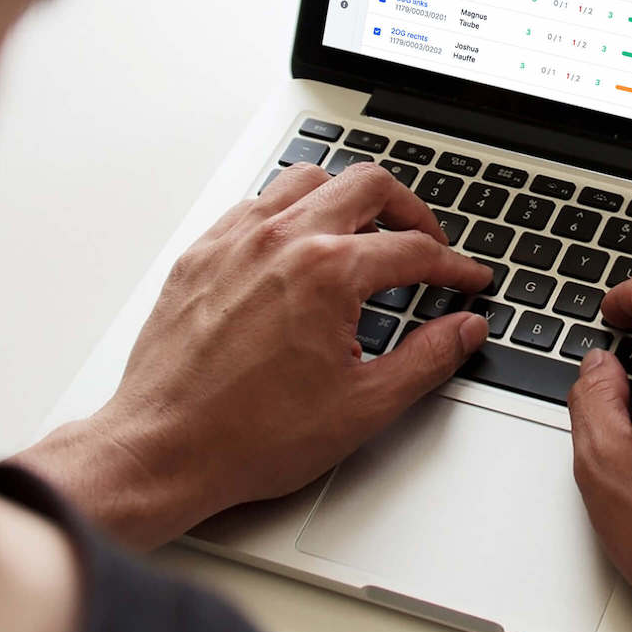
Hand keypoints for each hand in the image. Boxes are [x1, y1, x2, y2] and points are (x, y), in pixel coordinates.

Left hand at [18, 162, 492, 548]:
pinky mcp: (200, 255)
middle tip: (427, 242)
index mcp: (328, 273)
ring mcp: (235, 242)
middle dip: (411, 211)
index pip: (413, 249)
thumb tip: (464, 330)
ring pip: (307, 180)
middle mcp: (282, 241)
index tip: (466, 280)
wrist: (164, 450)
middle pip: (368, 185)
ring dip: (346, 199)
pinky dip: (288, 214)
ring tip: (364, 233)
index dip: (453, 266)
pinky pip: (254, 205)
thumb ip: (427, 359)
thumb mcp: (363, 406)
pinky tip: (296, 246)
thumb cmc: (249, 436)